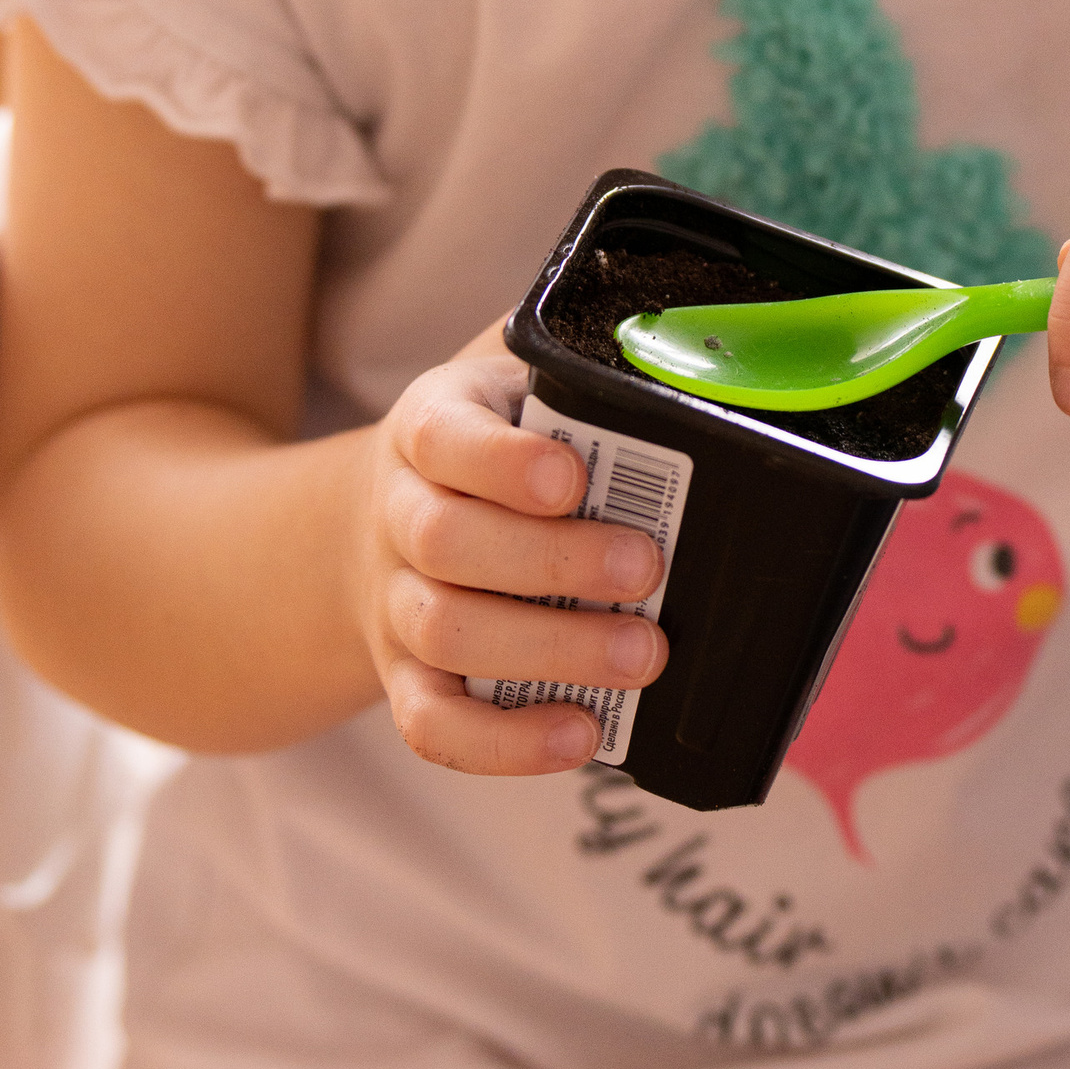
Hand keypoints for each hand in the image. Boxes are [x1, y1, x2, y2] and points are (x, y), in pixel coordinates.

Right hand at [353, 319, 666, 773]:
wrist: (373, 522)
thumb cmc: (486, 438)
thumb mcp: (514, 370)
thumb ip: (578, 348)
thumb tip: (696, 325)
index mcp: (431, 427)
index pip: (443, 439)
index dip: (501, 463)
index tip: (574, 477)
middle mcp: (401, 514)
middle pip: (447, 545)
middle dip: (553, 563)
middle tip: (650, 567)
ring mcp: (397, 605)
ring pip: (446, 636)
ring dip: (549, 652)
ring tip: (644, 656)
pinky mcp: (406, 680)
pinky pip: (433, 726)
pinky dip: (504, 744)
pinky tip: (581, 735)